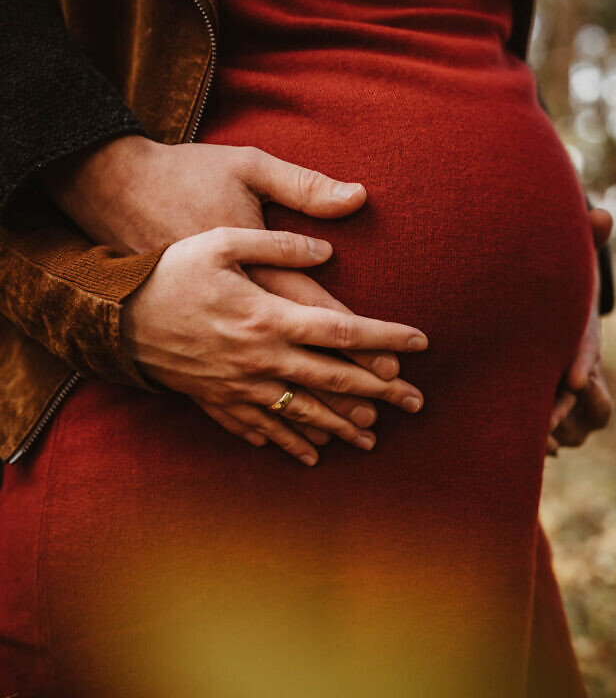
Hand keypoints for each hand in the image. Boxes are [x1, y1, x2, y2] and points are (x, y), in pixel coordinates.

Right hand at [122, 226, 427, 465]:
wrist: (112, 315)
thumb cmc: (170, 270)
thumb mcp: (221, 240)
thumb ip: (276, 245)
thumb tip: (326, 252)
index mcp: (267, 317)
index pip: (341, 331)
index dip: (384, 338)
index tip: (420, 344)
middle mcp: (260, 359)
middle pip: (332, 379)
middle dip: (379, 392)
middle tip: (417, 402)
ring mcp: (238, 386)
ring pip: (301, 413)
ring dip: (341, 427)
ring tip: (374, 439)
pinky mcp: (216, 400)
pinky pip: (259, 428)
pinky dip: (288, 444)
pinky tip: (310, 456)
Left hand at [546, 208, 613, 454]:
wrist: (528, 323)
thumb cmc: (547, 294)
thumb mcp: (563, 270)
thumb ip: (586, 241)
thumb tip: (603, 214)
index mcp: (585, 342)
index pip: (591, 355)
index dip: (585, 365)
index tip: (573, 377)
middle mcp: (580, 379)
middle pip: (589, 407)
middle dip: (568, 415)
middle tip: (546, 421)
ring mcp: (564, 404)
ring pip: (569, 431)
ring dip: (550, 435)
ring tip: (526, 438)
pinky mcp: (542, 419)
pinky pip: (544, 442)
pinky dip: (528, 447)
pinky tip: (506, 448)